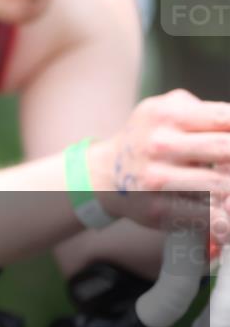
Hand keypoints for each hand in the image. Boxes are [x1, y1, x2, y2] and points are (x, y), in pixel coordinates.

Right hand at [88, 90, 229, 237]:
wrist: (108, 171)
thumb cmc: (148, 139)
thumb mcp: (167, 109)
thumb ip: (206, 112)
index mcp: (165, 115)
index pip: (224, 119)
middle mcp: (159, 144)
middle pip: (227, 149)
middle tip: (228, 165)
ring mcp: (157, 178)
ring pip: (222, 185)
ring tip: (225, 187)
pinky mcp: (159, 209)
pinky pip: (208, 215)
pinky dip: (223, 217)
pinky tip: (222, 211)